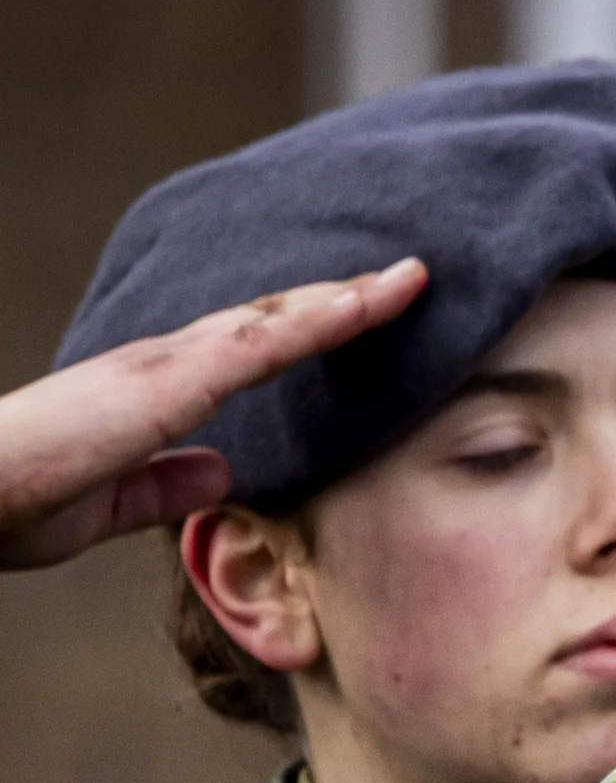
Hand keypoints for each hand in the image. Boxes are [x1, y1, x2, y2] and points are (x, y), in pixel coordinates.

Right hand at [0, 259, 427, 570]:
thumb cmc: (16, 502)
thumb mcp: (113, 503)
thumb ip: (167, 485)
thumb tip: (224, 474)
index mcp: (154, 390)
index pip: (249, 351)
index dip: (308, 330)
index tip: (366, 315)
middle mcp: (163, 362)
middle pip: (271, 321)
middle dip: (340, 299)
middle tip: (407, 280)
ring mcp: (166, 365)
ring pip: (276, 320)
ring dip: (346, 298)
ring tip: (410, 279)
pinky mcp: (167, 382)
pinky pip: (261, 344)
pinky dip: (320, 321)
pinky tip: (367, 304)